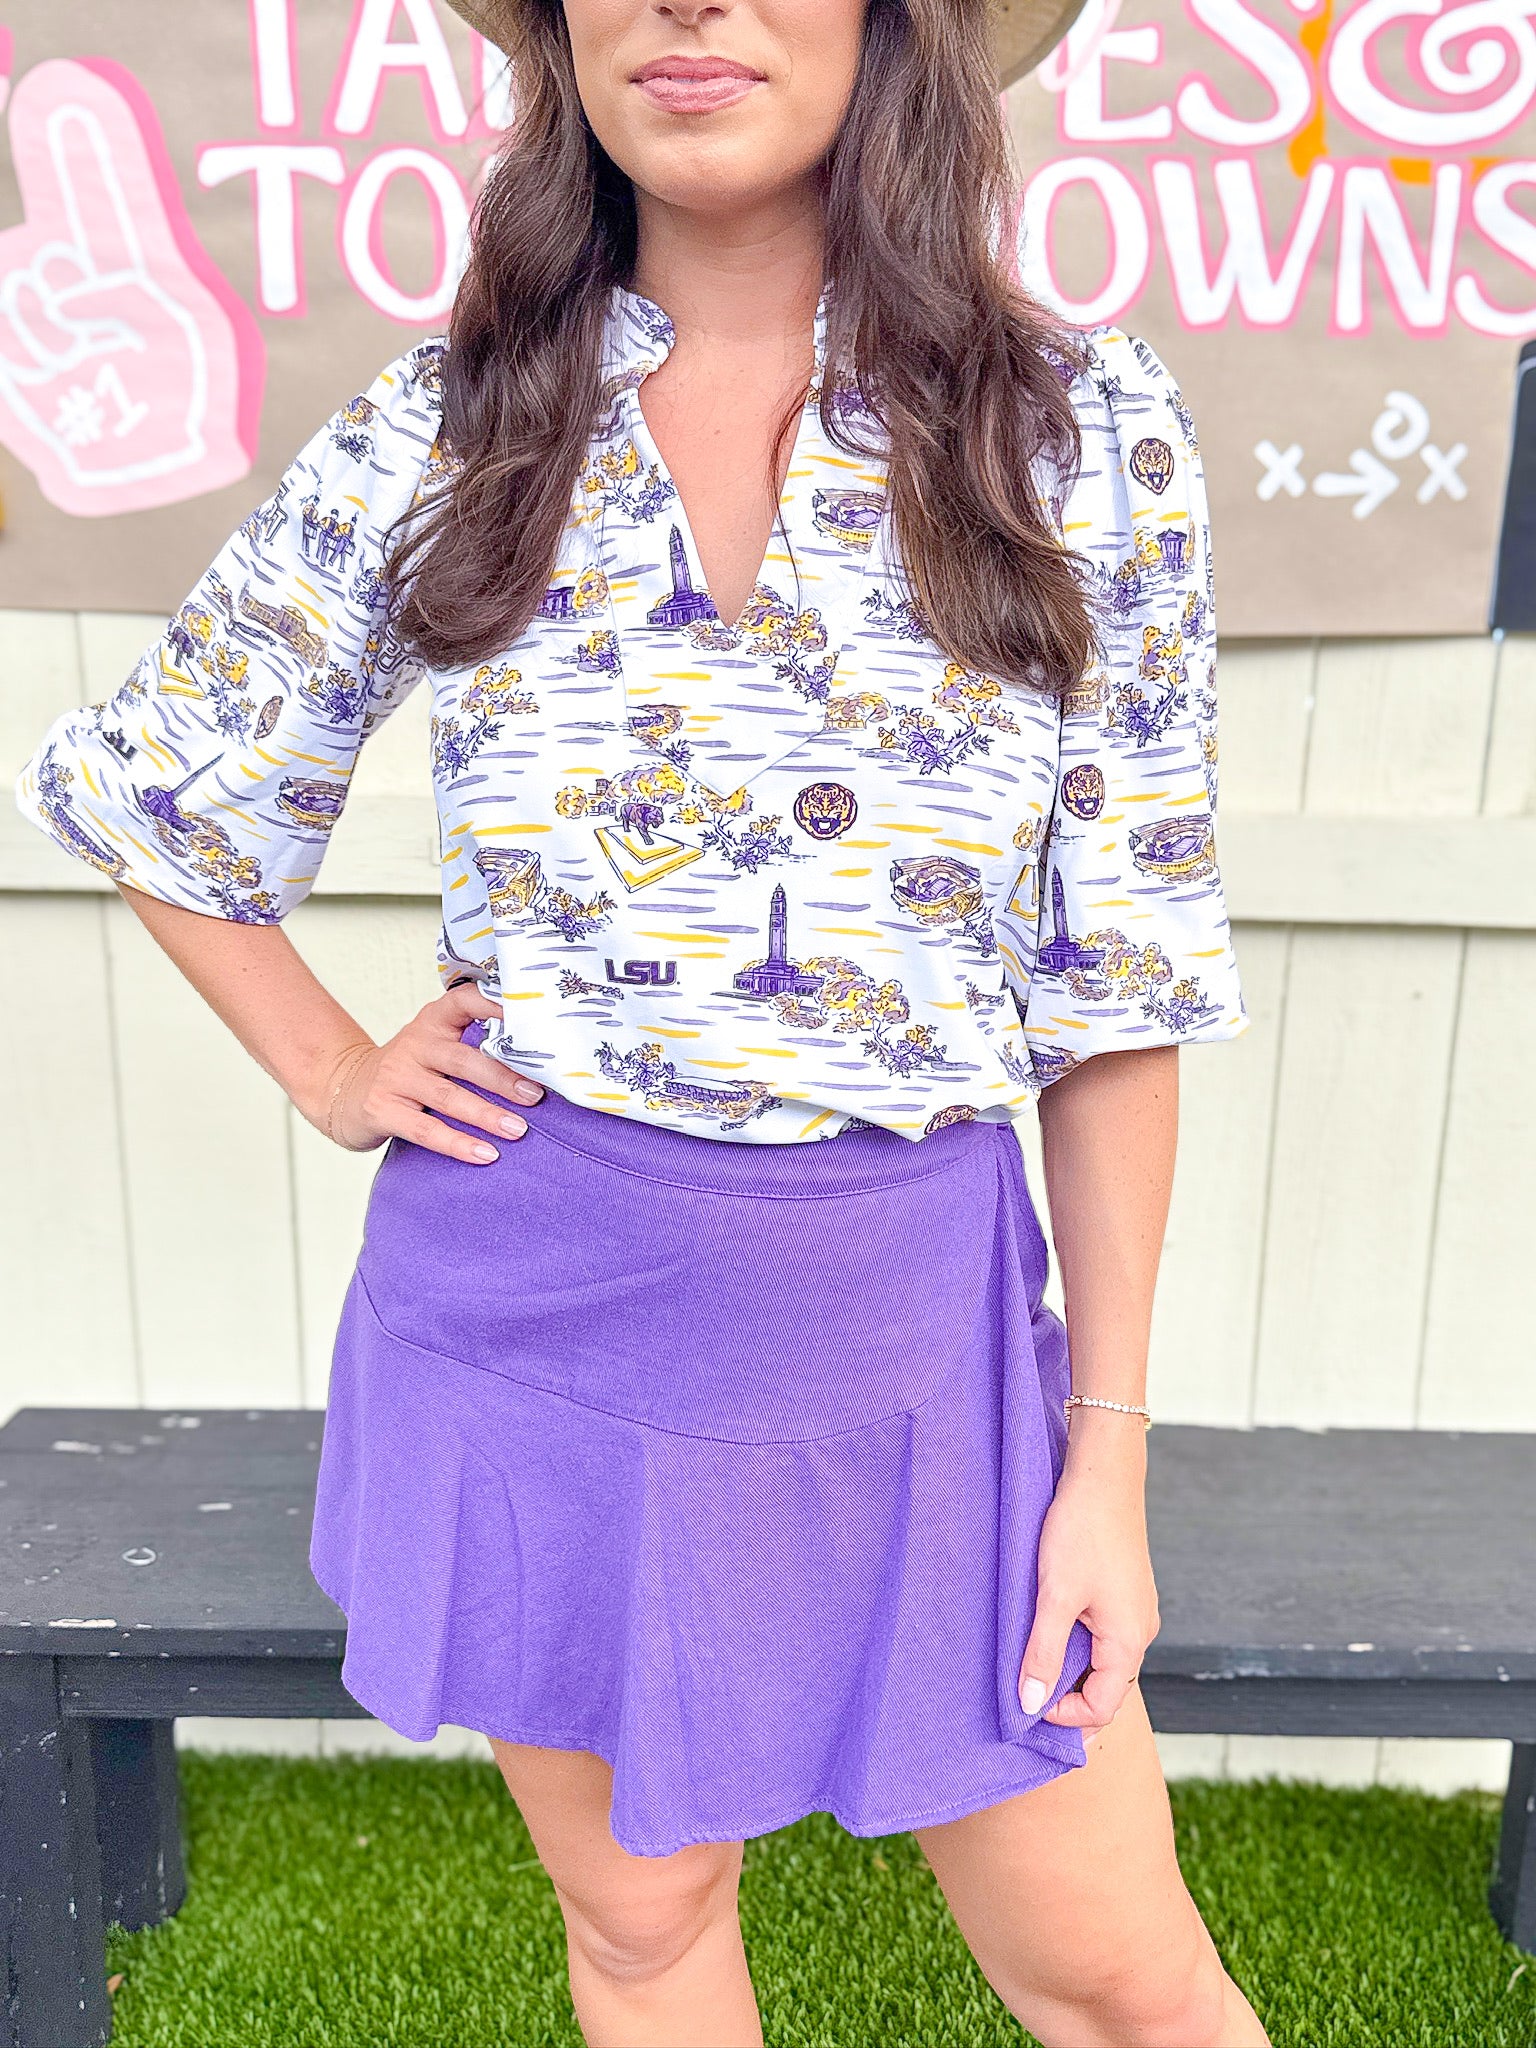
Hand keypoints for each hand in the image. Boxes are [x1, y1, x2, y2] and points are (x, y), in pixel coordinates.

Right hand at [312, 983, 542, 1162]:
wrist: (344, 1090)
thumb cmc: (408, 1070)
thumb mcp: (434, 1046)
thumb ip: (473, 1046)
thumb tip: (539, 1065)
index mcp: (432, 1022)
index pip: (463, 1001)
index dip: (493, 1004)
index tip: (527, 1016)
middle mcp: (414, 1045)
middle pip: (463, 1059)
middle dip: (503, 1078)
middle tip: (536, 1095)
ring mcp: (396, 1077)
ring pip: (448, 1097)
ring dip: (487, 1115)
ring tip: (518, 1129)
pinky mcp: (383, 1110)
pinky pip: (426, 1130)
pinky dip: (458, 1144)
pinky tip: (485, 1154)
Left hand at [1016, 1425, 1159, 1743]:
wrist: (1104, 1474)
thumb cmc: (1082, 1530)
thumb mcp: (1055, 1596)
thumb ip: (1043, 1652)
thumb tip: (1031, 1704)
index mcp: (1129, 1640)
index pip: (1103, 1707)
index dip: (1065, 1718)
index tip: (1026, 1708)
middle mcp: (1140, 1630)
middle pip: (1106, 1687)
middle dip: (1067, 1699)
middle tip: (1025, 1697)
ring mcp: (1134, 1610)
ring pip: (1102, 1659)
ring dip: (1069, 1669)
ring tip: (1031, 1664)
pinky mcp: (1123, 1591)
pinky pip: (1102, 1634)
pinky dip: (1076, 1643)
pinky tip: (1047, 1629)